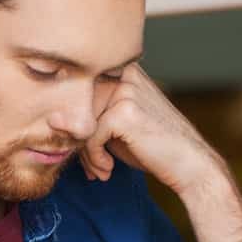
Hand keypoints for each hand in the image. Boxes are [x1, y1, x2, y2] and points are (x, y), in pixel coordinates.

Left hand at [80, 64, 227, 196]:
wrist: (190, 165)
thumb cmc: (153, 147)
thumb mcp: (116, 127)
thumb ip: (89, 118)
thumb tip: (50, 119)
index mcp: (123, 71)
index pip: (79, 92)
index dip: (77, 125)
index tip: (87, 152)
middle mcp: (124, 74)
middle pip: (78, 106)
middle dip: (78, 141)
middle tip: (92, 166)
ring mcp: (125, 90)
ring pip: (81, 121)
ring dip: (84, 152)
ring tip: (100, 169)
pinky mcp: (124, 111)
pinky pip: (90, 136)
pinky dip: (94, 158)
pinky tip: (108, 171)